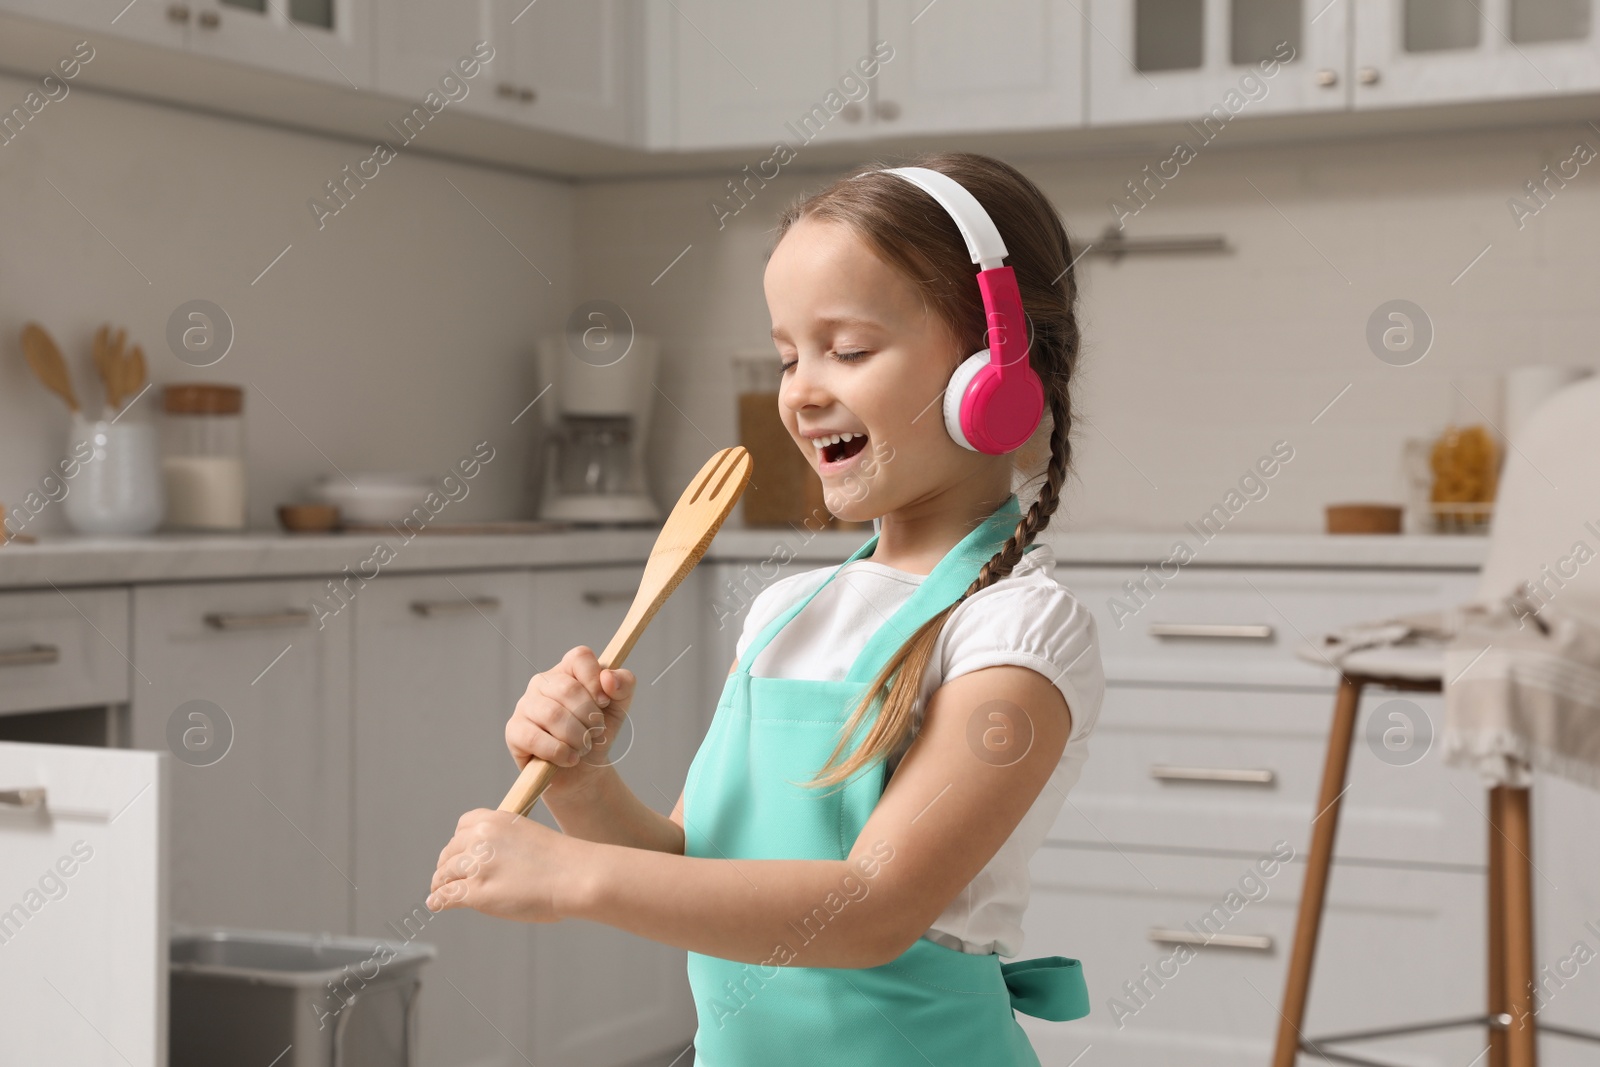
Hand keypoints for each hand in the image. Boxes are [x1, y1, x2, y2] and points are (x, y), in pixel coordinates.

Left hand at [427, 808, 580, 922]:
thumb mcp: (527, 835)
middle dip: (448, 864)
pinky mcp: (476, 892)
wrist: (575, 876)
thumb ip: (503, 843)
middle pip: (450, 851)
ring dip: (441, 883)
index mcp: (496, 819)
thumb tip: (487, 861)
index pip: (462, 826)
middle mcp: (481, 838)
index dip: (459, 843)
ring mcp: (477, 865)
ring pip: (444, 874)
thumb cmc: (561, 861)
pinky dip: (438, 900)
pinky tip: (436, 904)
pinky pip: (446, 895)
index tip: (460, 854)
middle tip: (448, 877)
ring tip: (440, 891)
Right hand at [506, 646, 635, 797]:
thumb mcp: (620, 708)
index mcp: (567, 670)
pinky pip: (534, 738)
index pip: (580, 657)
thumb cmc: (598, 733)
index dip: (595, 680)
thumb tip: (608, 677)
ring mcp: (525, 705)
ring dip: (577, 737)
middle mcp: (542, 682)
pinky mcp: (514, 730)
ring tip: (583, 748)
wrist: (585, 772)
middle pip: (568, 688)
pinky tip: (568, 758)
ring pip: (552, 714)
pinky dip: (559, 752)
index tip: (604, 703)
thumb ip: (624, 684)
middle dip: (589, 717)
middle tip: (595, 733)